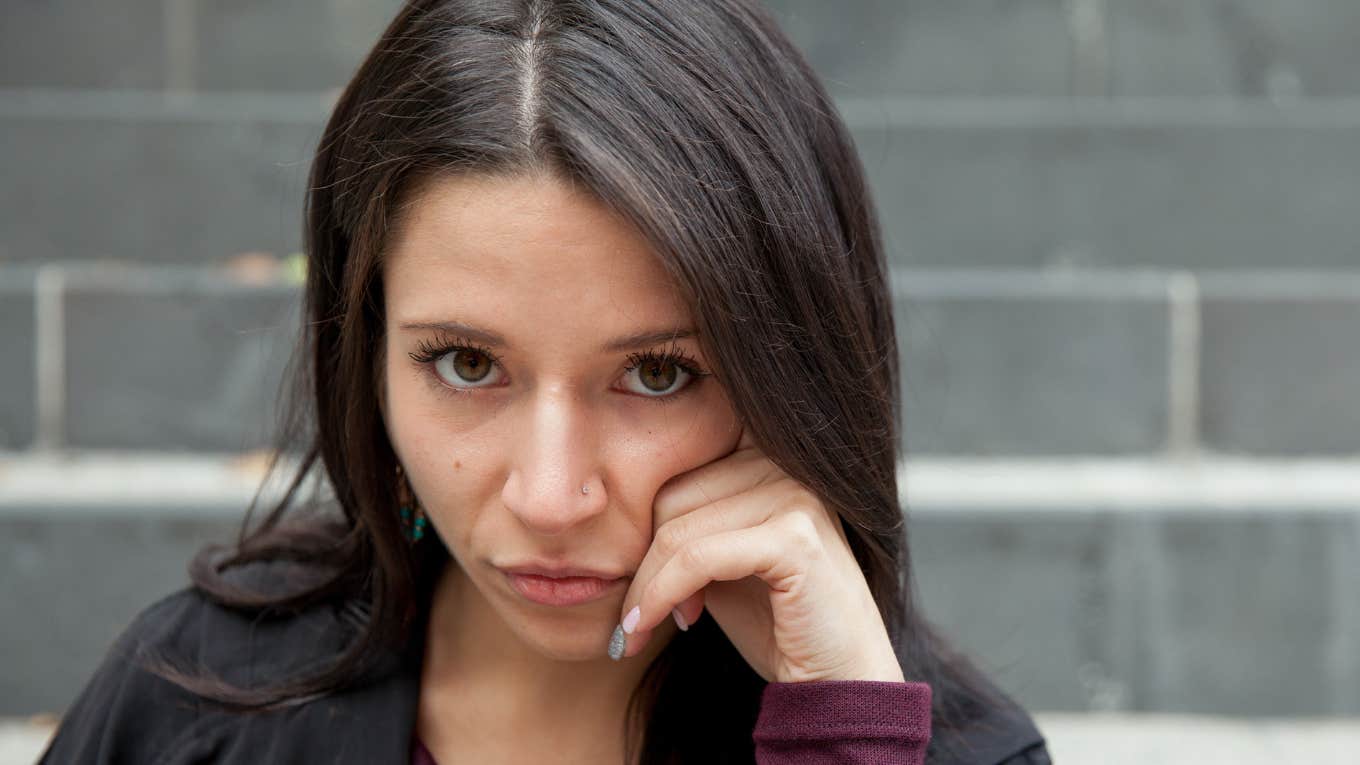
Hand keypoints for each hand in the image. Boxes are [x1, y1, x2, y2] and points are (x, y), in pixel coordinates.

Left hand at [611, 426, 906, 683]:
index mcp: (770, 453)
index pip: (675, 465)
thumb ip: (686, 522)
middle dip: (642, 559)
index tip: (634, 580)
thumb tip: (612, 513)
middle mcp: (788, 462)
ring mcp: (796, 495)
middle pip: (670, 493)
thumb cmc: (777, 622)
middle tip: (637, 613)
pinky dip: (662, 595)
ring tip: (643, 625)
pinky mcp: (794, 538)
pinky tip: (658, 626)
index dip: (645, 523)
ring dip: (646, 586)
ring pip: (677, 528)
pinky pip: (697, 558)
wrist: (838, 680)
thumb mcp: (722, 558)